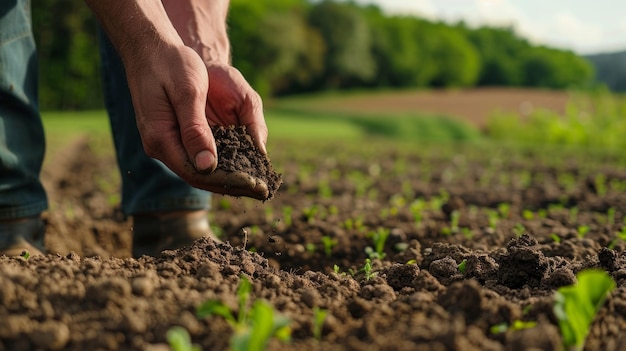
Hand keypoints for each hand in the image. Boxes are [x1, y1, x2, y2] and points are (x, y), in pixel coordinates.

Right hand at [125, 45, 268, 198]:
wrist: (151, 48)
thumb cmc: (171, 64)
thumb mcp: (188, 92)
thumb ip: (196, 130)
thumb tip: (207, 166)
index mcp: (161, 138)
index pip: (197, 173)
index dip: (228, 182)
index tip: (255, 186)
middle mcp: (160, 146)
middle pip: (198, 177)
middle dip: (232, 185)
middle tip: (262, 192)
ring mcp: (164, 143)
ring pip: (198, 170)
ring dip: (227, 179)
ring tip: (256, 186)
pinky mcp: (172, 136)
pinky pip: (196, 157)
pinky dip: (219, 165)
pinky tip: (240, 168)